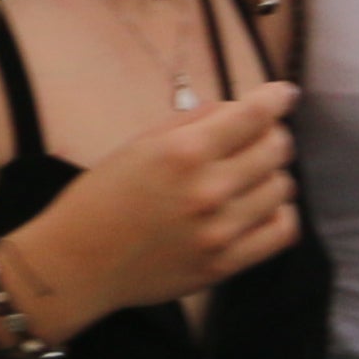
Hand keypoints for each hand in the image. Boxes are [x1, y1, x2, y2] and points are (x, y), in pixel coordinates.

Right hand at [1, 81, 301, 326]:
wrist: (76, 264)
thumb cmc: (98, 199)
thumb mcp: (136, 147)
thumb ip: (189, 124)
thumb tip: (235, 109)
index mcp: (181, 153)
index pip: (254, 115)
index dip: (276, 98)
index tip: (283, 94)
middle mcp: (208, 190)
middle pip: (276, 149)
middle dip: (270, 136)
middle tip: (254, 139)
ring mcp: (221, 230)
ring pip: (282, 187)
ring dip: (269, 175)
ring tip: (245, 177)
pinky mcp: (226, 263)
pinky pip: (282, 230)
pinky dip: (278, 212)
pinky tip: (258, 208)